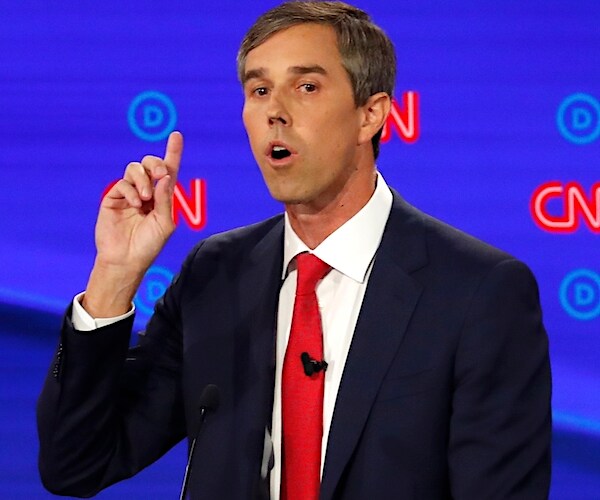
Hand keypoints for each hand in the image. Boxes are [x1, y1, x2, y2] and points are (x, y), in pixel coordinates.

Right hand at [82, 131, 182, 316]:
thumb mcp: (165, 223)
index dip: (173, 152)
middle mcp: (147, 191)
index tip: (177, 135)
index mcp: (162, 196)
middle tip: (160, 176)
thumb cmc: (149, 244)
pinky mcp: (113, 197)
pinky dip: (131, 191)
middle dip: (156, 164)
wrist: (126, 259)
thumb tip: (165, 176)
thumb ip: (166, 199)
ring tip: (145, 198)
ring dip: (143, 179)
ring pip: (134, 168)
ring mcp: (129, 193)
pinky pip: (122, 183)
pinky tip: (136, 204)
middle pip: (150, 163)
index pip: (169, 170)